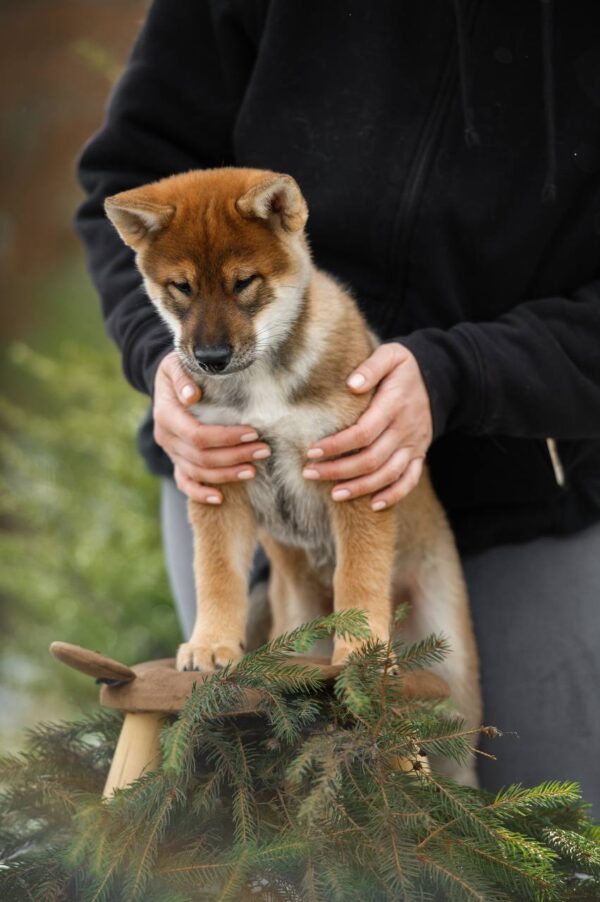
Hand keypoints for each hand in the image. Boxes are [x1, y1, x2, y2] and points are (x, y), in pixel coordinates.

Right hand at [153, 351, 269, 503]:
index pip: (197, 434)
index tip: (253, 433)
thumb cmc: (181, 367)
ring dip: (227, 474)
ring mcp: (171, 452)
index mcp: (166, 415)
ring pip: (198, 473)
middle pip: (201, 457)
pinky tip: (220, 498)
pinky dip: (200, 493)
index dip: (226, 438)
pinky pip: (185, 483)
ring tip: (254, 470)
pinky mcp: (177, 460)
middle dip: (235, 456)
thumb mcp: (178, 363)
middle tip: (264, 450)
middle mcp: (166, 437)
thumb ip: (183, 376)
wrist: (170, 381)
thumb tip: (191, 396)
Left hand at [302, 343, 431, 509]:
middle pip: (371, 459)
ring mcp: (414, 445)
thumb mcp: (390, 356)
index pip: (363, 433)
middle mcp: (405, 429)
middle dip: (338, 470)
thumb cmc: (405, 368)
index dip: (336, 445)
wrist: (442, 379)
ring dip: (360, 487)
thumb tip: (351, 384)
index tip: (311, 450)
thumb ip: (371, 367)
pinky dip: (393, 495)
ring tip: (333, 495)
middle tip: (309, 473)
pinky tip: (372, 505)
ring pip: (387, 474)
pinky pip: (410, 480)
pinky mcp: (419, 454)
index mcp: (394, 405)